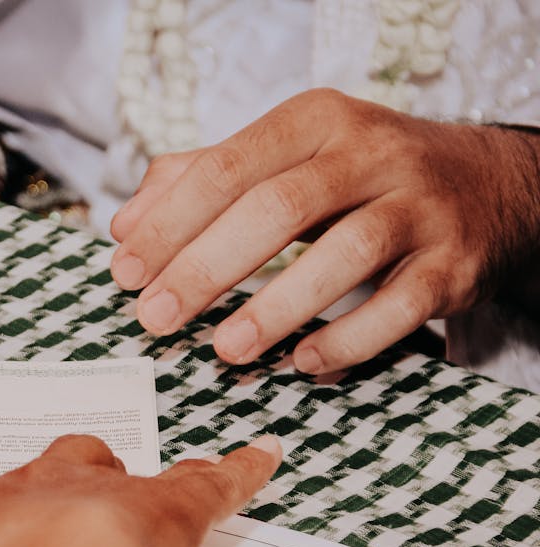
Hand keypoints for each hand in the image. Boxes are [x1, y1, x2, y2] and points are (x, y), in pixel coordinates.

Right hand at [0, 434, 280, 546]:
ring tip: (116, 480)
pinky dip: (235, 471)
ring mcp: (92, 500)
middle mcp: (22, 496)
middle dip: (18, 485)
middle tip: (24, 500)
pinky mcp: (163, 514)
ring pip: (96, 468)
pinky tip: (262, 457)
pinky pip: (204, 484)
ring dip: (102, 474)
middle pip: (18, 475)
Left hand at [109, 88, 539, 373]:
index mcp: (315, 121)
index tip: (125, 272)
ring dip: (276, 308)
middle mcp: (370, 153)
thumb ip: (198, 181)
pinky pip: (401, 306)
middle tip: (155, 317)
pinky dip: (350, 339)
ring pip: (345, 253)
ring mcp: (419, 206)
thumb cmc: (354, 177)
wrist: (484, 184)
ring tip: (224, 348)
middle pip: (277, 208)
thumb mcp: (281, 158)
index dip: (169, 223)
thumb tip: (124, 225)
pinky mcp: (454, 262)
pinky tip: (303, 362)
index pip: (227, 168)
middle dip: (206, 268)